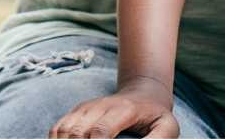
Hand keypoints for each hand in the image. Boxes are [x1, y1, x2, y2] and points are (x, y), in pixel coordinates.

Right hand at [50, 78, 178, 138]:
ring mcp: (88, 106)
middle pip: (77, 133)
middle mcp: (102, 105)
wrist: (145, 92)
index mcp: (124, 110)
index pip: (100, 132)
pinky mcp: (78, 111)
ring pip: (63, 130)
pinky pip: (57, 129)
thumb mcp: (167, 126)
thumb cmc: (156, 115)